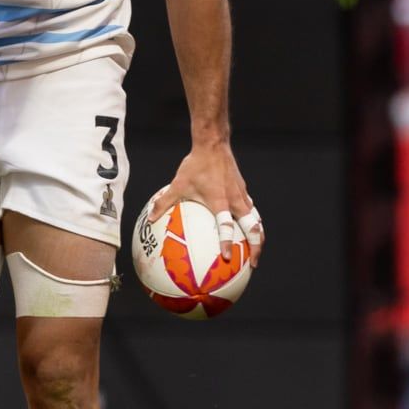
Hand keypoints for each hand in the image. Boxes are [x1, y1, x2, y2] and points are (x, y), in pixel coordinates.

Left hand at [152, 142, 263, 260]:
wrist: (213, 145)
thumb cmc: (195, 165)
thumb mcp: (177, 184)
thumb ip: (164, 202)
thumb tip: (150, 219)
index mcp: (219, 201)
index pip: (225, 225)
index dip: (226, 242)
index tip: (227, 257)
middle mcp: (234, 200)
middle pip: (253, 227)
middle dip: (256, 246)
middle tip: (254, 263)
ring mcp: (241, 195)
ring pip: (256, 219)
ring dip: (258, 236)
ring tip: (256, 250)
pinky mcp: (243, 190)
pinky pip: (252, 210)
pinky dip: (253, 221)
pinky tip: (248, 228)